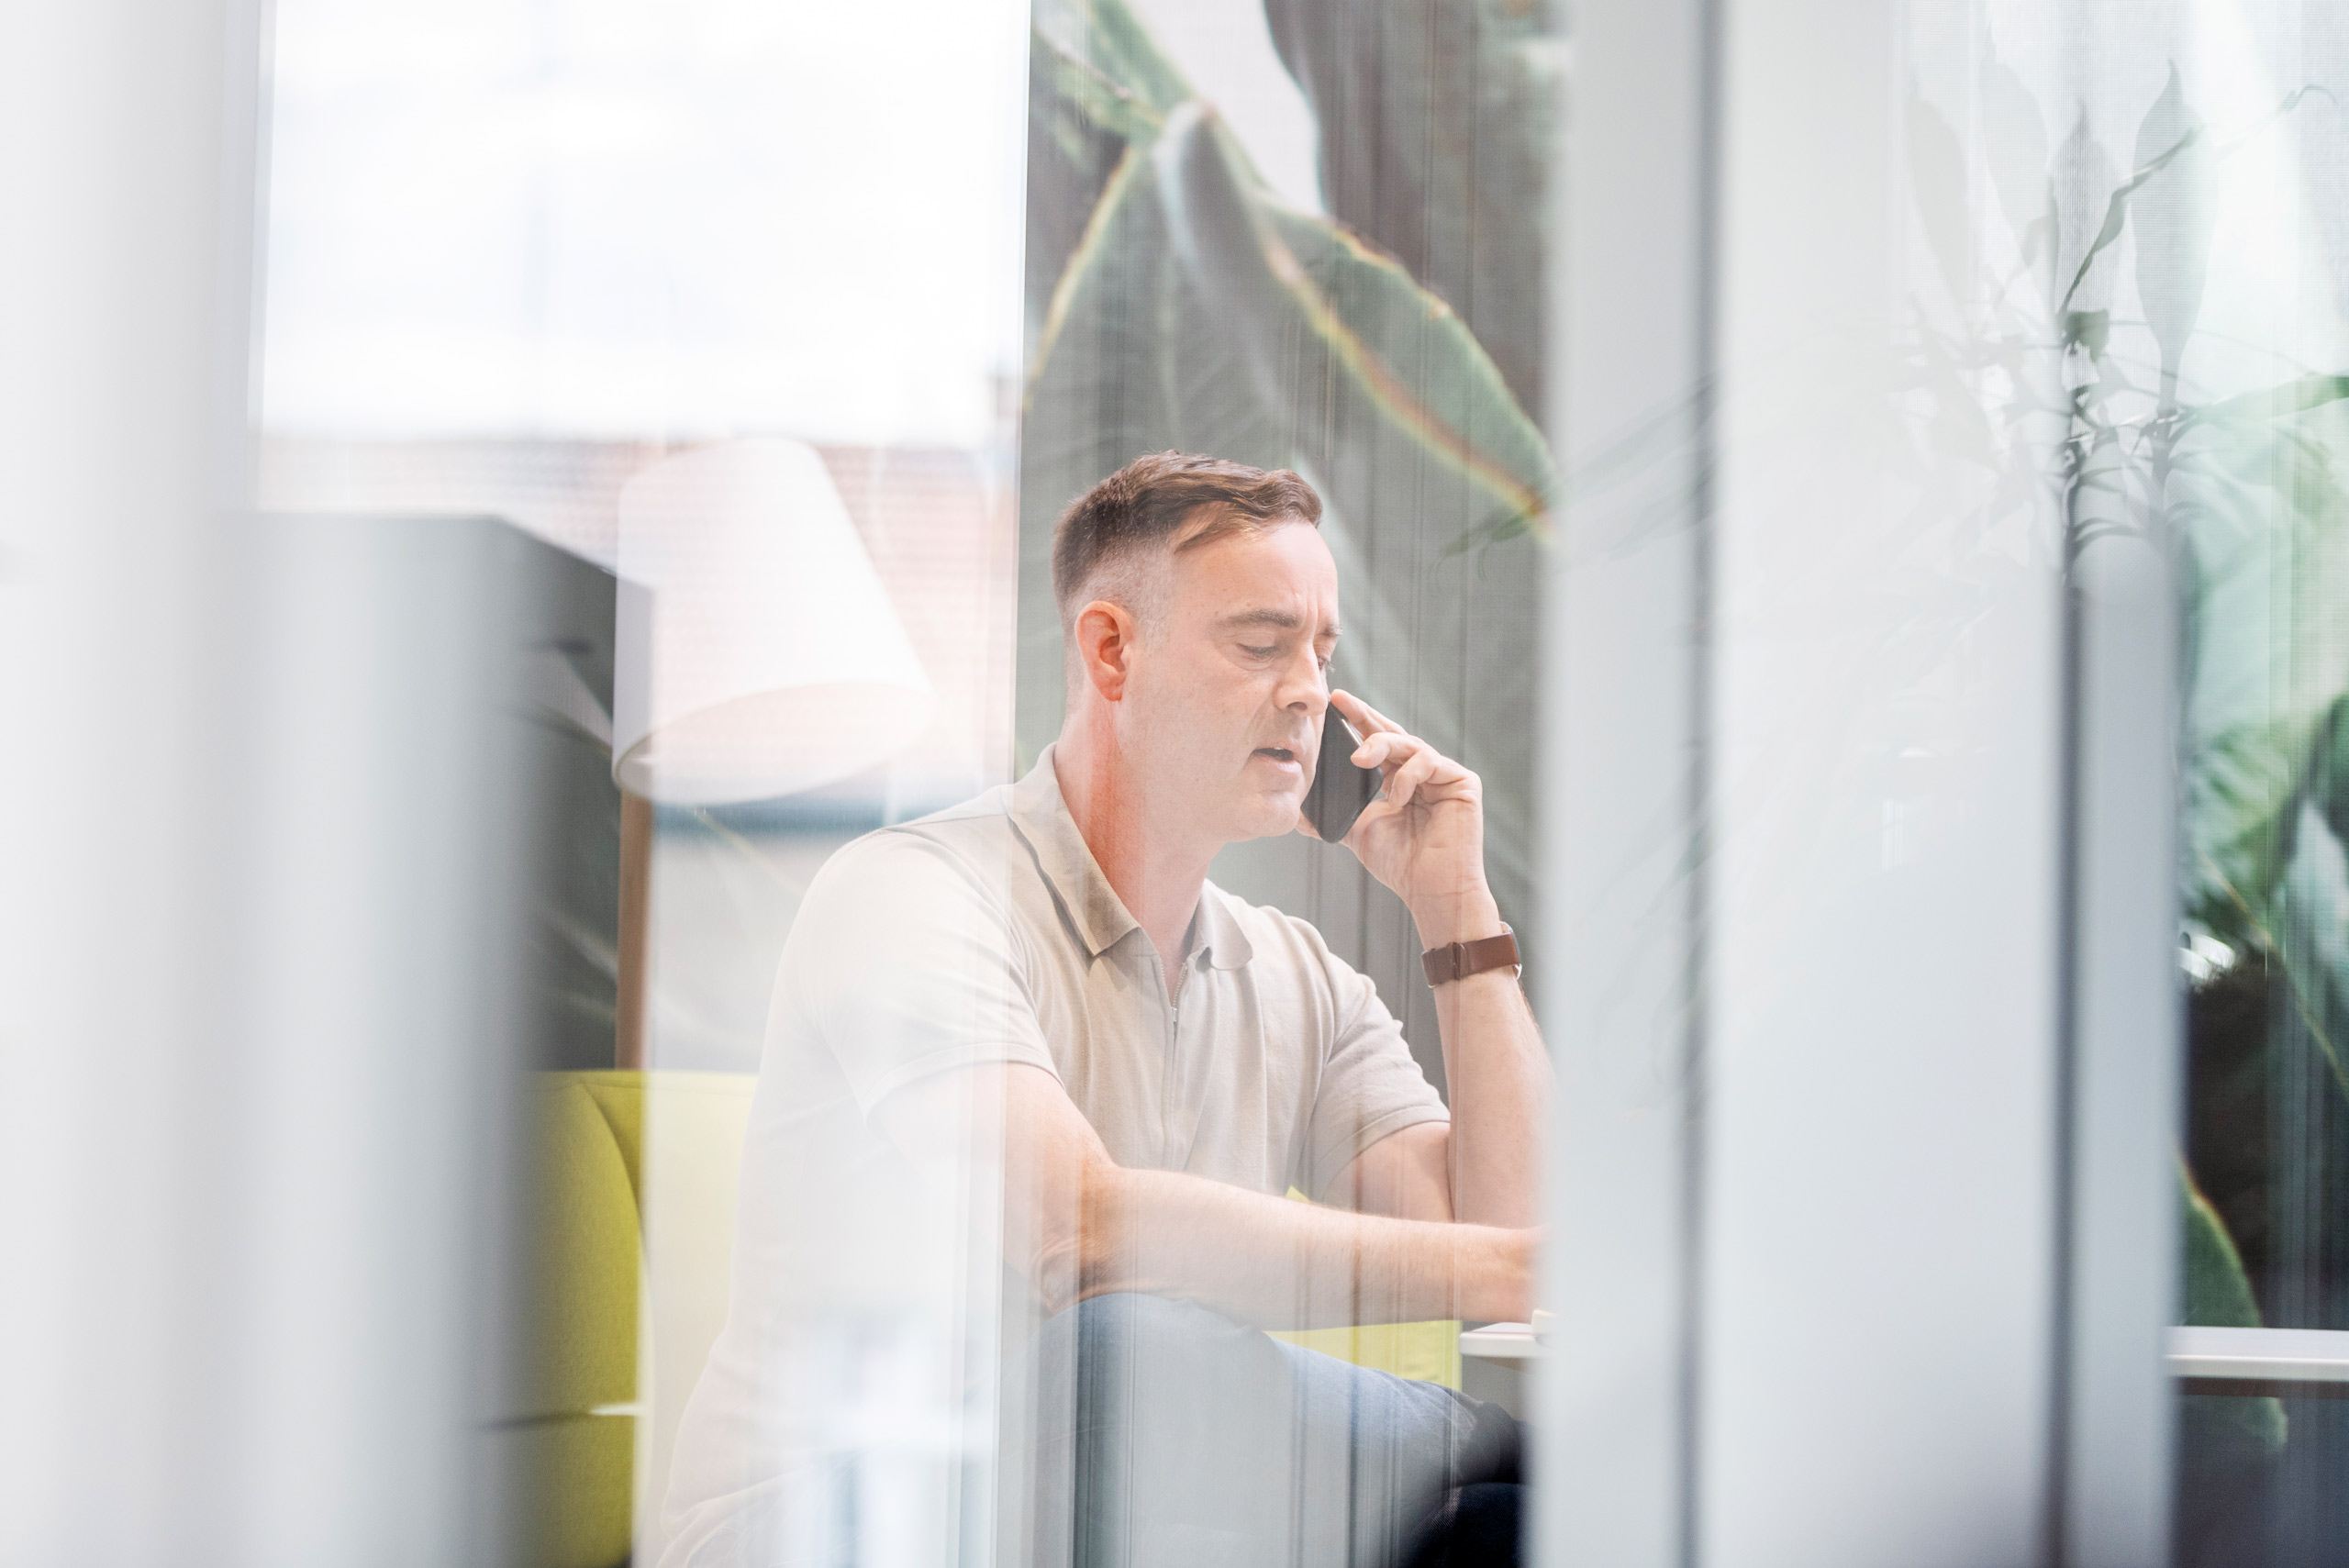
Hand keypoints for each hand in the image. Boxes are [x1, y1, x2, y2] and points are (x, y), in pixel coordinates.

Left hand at [1301, 691, 1499, 946]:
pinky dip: (1409, 775)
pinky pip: (1431, 763)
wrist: (1430, 891)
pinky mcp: (1463, 783)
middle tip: (1340, 703)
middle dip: (1365, 717)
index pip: (1377, 744)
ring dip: (1381, 746)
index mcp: (1399, 779)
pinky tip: (1397, 795)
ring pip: (1410, 745)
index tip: (1333, 704)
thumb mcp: (1358, 832)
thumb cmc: (1400, 863)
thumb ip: (1332, 816)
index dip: (1357, 721)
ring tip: (1358, 759)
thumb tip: (1295, 812)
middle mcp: (1422, 773)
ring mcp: (1444, 776)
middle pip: (1393, 734)